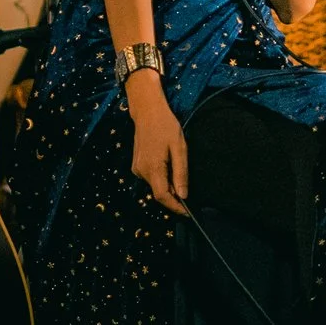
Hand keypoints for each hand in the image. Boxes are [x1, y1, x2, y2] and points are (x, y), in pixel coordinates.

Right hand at [126, 73, 189, 213]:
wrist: (147, 111)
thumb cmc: (166, 126)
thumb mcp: (179, 148)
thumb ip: (181, 173)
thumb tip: (184, 195)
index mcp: (152, 168)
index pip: (163, 196)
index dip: (175, 207)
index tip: (188, 212)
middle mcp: (141, 171)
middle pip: (158, 193)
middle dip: (174, 198)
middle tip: (189, 195)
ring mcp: (137, 168)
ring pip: (155, 186)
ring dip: (168, 188)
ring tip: (180, 177)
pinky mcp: (136, 165)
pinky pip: (151, 179)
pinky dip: (161, 180)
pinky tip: (169, 170)